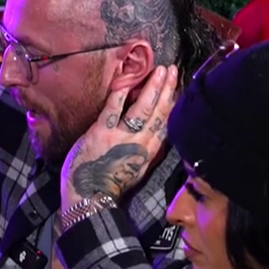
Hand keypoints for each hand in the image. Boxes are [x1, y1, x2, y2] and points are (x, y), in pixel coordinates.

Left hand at [60, 65, 179, 208]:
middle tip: (174, 70)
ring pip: (143, 109)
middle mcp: (140, 145)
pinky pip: (114, 108)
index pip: (166, 125)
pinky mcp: (101, 133)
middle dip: (168, 90)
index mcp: (149, 154)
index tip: (179, 88)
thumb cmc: (108, 186)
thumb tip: (154, 134)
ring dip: (153, 87)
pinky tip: (126, 78)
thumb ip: (145, 151)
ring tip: (161, 71)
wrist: (89, 198)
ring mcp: (121, 137)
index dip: (174, 105)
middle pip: (159, 113)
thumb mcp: (136, 170)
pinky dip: (121, 92)